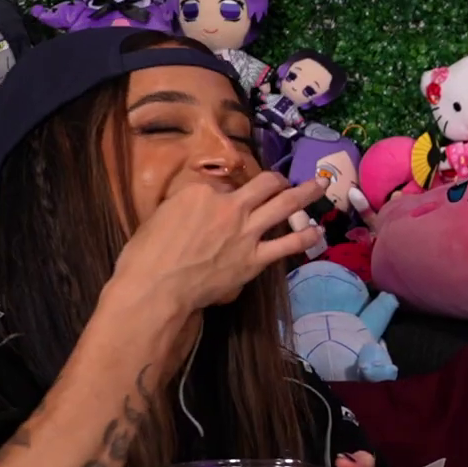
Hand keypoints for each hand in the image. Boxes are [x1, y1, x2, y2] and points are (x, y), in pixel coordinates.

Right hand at [112, 171, 325, 312]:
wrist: (156, 287)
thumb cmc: (146, 254)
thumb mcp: (160, 215)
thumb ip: (185, 206)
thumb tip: (200, 207)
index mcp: (201, 191)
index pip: (224, 181)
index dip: (228, 189)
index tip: (228, 195)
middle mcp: (229, 205)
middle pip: (263, 183)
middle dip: (277, 179)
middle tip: (284, 180)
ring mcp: (246, 231)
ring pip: (284, 204)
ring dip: (306, 192)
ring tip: (321, 185)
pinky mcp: (256, 258)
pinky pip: (289, 244)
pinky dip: (306, 236)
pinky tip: (318, 230)